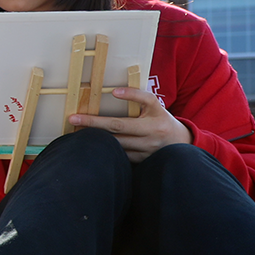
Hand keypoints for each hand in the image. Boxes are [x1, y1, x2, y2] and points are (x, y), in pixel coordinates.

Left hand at [68, 86, 190, 163]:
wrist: (181, 142)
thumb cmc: (162, 119)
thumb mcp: (155, 105)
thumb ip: (138, 96)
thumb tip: (115, 92)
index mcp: (152, 125)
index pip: (121, 122)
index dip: (100, 119)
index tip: (82, 113)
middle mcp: (149, 140)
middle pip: (115, 135)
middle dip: (92, 127)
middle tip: (72, 119)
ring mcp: (145, 153)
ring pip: (116, 148)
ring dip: (97, 141)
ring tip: (78, 132)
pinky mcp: (142, 162)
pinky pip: (120, 157)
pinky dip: (107, 150)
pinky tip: (94, 145)